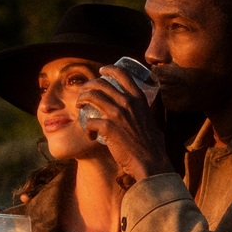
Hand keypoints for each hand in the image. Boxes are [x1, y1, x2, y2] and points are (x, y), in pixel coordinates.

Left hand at [75, 67, 176, 182]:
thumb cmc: (152, 146)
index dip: (109, 69)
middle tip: (83, 92)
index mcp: (138, 98)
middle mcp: (127, 102)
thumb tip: (140, 110)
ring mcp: (117, 114)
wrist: (150, 162)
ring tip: (79, 106)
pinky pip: (89, 122)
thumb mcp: (150, 120)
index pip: (122, 73)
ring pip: (91, 96)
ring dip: (81, 100)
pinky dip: (87, 128)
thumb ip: (143, 112)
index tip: (101, 71)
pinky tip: (90, 135)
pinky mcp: (107, 128)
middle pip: (101, 83)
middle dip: (88, 85)